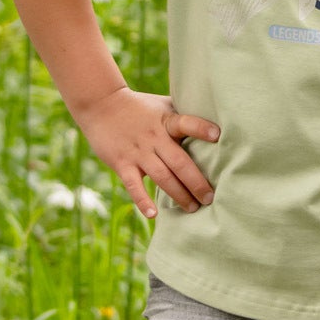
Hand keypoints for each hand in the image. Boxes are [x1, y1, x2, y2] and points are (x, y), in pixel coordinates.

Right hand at [74, 87, 219, 218]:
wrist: (101, 105)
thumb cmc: (140, 106)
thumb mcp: (163, 105)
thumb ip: (183, 114)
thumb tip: (214, 120)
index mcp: (166, 122)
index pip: (185, 123)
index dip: (201, 128)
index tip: (217, 136)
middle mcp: (154, 138)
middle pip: (179, 162)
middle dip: (197, 182)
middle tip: (210, 198)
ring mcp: (138, 152)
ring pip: (162, 177)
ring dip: (179, 195)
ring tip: (193, 208)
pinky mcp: (122, 164)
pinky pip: (133, 185)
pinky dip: (142, 200)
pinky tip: (153, 214)